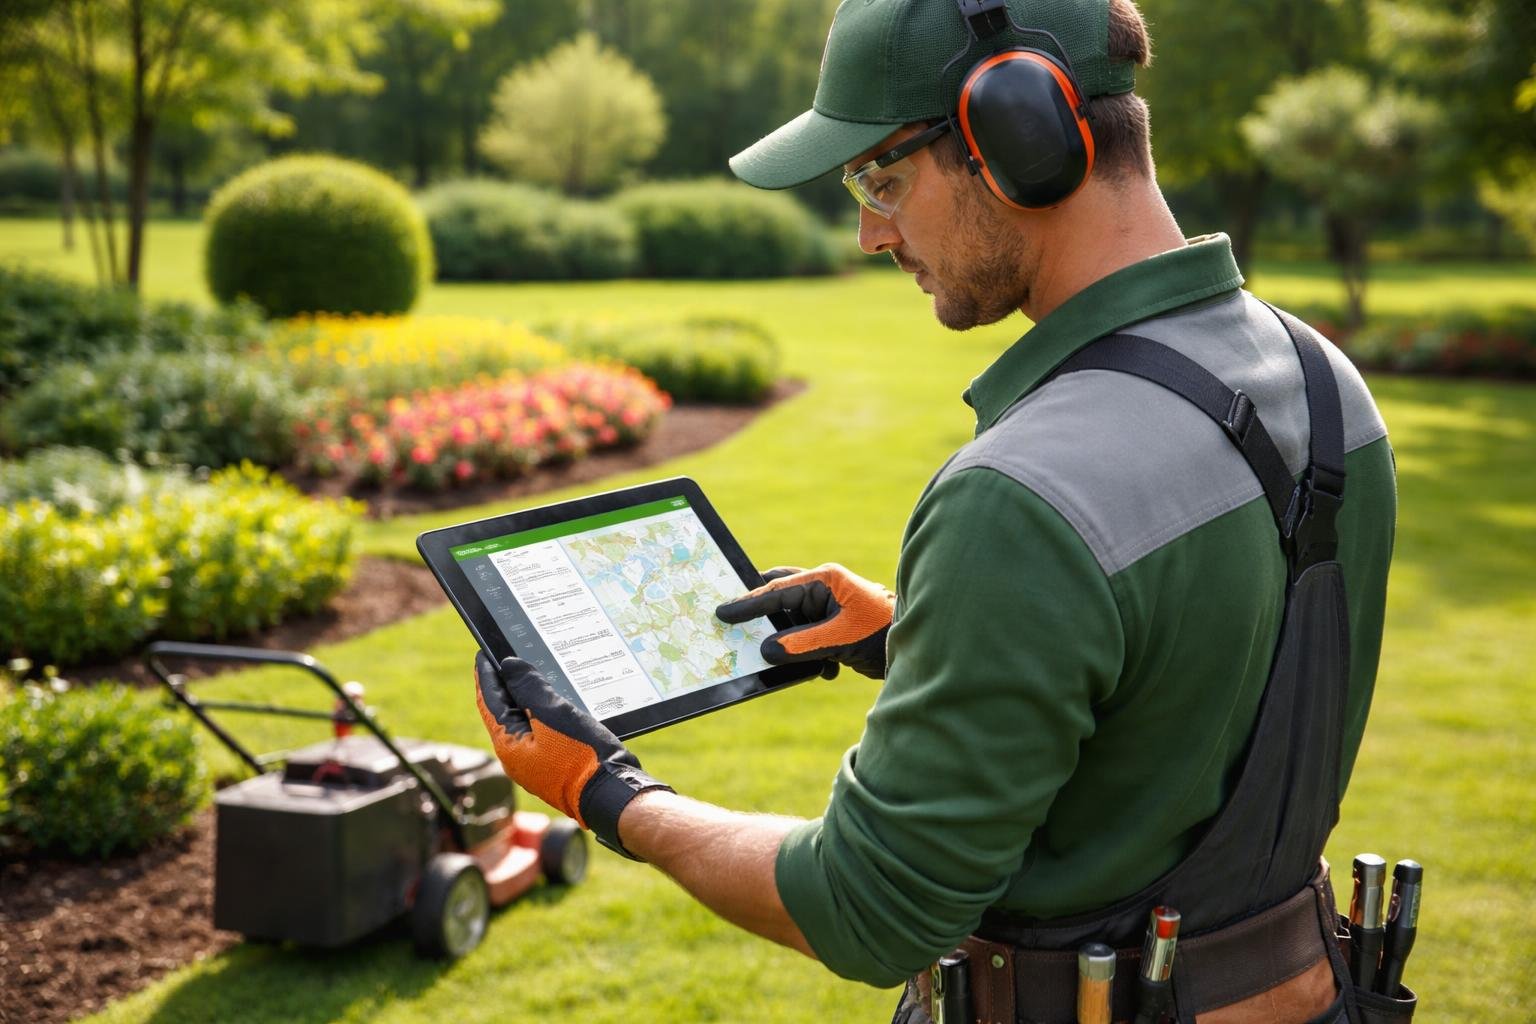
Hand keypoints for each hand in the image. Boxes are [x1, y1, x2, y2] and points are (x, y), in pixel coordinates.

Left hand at [474, 652, 671, 858]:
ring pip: (525, 721)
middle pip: (505, 712)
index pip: (489, 702)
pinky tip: (555, 700)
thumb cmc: (582, 756)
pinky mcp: (556, 764)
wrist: (613, 795)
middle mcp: (518, 757)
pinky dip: (543, 711)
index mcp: (509, 746)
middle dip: (505, 684)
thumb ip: (529, 687)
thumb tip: (508, 665)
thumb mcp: (553, 714)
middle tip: (507, 656)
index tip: (484, 652)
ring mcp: (537, 763)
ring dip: (526, 696)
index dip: (486, 675)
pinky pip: (542, 731)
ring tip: (531, 671)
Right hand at [716, 563, 894, 678]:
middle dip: (762, 611)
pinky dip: (809, 655)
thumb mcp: (839, 640)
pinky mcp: (838, 626)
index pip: (775, 591)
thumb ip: (800, 645)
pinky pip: (809, 637)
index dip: (746, 603)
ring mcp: (831, 606)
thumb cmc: (884, 633)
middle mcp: (826, 588)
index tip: (722, 612)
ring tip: (787, 658)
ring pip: (794, 620)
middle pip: (780, 595)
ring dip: (790, 642)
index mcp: (824, 580)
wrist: (925, 649)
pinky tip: (825, 672)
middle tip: (735, 619)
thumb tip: (767, 652)